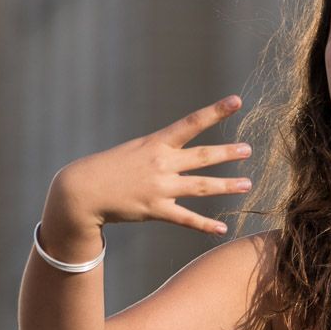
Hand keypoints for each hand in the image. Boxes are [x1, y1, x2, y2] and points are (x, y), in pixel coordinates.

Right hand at [55, 95, 251, 236]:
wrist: (82, 191)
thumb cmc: (109, 169)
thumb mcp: (135, 151)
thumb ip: (161, 153)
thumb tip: (182, 155)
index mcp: (156, 143)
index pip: (191, 123)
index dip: (215, 111)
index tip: (237, 101)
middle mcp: (161, 163)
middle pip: (203, 156)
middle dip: (228, 152)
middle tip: (248, 149)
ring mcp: (159, 187)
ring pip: (201, 186)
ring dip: (226, 186)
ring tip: (247, 185)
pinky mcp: (155, 210)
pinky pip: (186, 218)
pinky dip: (205, 225)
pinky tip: (222, 228)